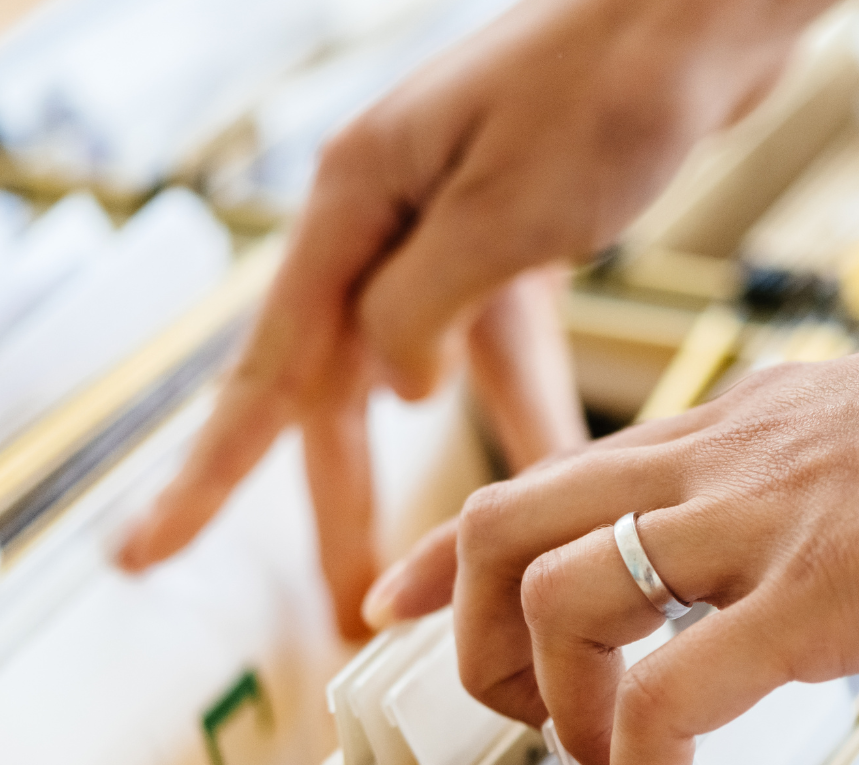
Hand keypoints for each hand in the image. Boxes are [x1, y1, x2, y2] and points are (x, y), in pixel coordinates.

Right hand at [115, 0, 822, 631]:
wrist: (707, 11)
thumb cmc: (611, 85)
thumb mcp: (503, 217)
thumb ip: (424, 310)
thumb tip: (385, 389)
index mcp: (354, 198)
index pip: (270, 362)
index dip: (212, 472)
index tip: (151, 552)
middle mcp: (386, 210)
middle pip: (335, 383)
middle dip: (331, 500)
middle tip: (334, 611)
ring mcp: (450, 221)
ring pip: (414, 374)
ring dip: (421, 472)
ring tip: (412, 570)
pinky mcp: (518, 229)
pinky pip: (498, 345)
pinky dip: (519, 409)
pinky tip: (539, 473)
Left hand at [363, 293, 858, 764]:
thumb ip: (818, 495)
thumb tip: (796, 580)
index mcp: (744, 426)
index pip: (548, 470)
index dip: (439, 549)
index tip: (395, 601)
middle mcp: (725, 459)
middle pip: (499, 526)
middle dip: (464, 640)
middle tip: (528, 721)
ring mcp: (765, 520)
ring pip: (549, 601)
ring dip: (554, 716)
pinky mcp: (825, 593)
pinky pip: (669, 698)